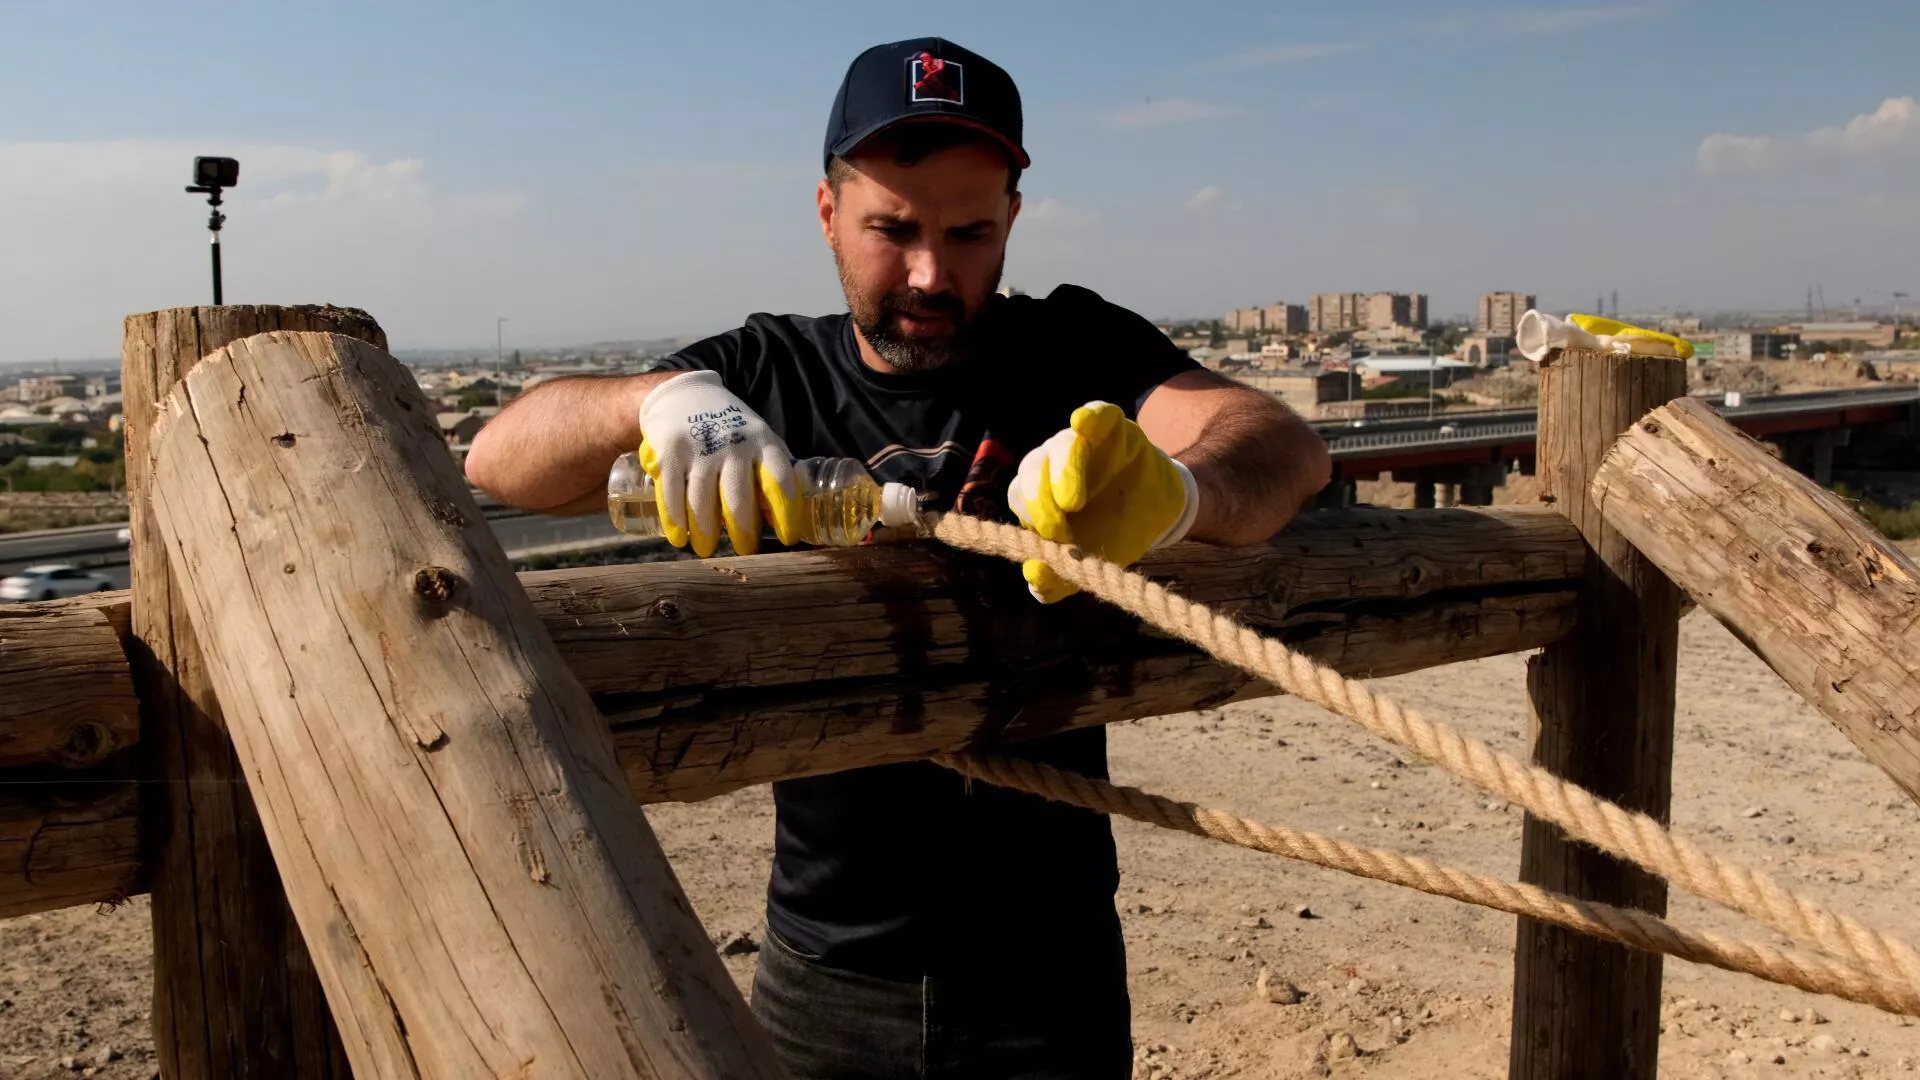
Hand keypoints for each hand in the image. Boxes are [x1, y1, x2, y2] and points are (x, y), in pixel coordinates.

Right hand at [637, 370, 801, 556]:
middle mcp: (733, 444)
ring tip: (707, 549)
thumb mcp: (759, 439)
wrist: (683, 394)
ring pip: (702, 502)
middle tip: (745, 551)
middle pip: (739, 499)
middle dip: (743, 532)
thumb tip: (790, 515)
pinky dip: (675, 521)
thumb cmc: (730, 428)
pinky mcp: (669, 452)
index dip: (786, 512)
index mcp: (762, 442)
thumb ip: (772, 472)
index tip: (788, 537)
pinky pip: (672, 494)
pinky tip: (679, 537)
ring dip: (705, 532)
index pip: (779, 480)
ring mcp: (699, 448)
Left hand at [1009, 401, 1199, 602]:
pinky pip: (1097, 412)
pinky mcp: (1111, 425)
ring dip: (1062, 469)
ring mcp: (1080, 441)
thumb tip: (1032, 574)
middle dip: (1038, 498)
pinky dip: (1089, 416)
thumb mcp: (1085, 565)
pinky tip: (1082, 422)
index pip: (1020, 496)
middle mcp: (1051, 463)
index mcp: (1039, 493)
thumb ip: (1056, 577)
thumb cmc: (1112, 534)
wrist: (1158, 513)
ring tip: (1071, 500)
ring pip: (1060, 444)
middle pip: (1032, 468)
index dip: (1031, 516)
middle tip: (1057, 527)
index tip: (1053, 539)